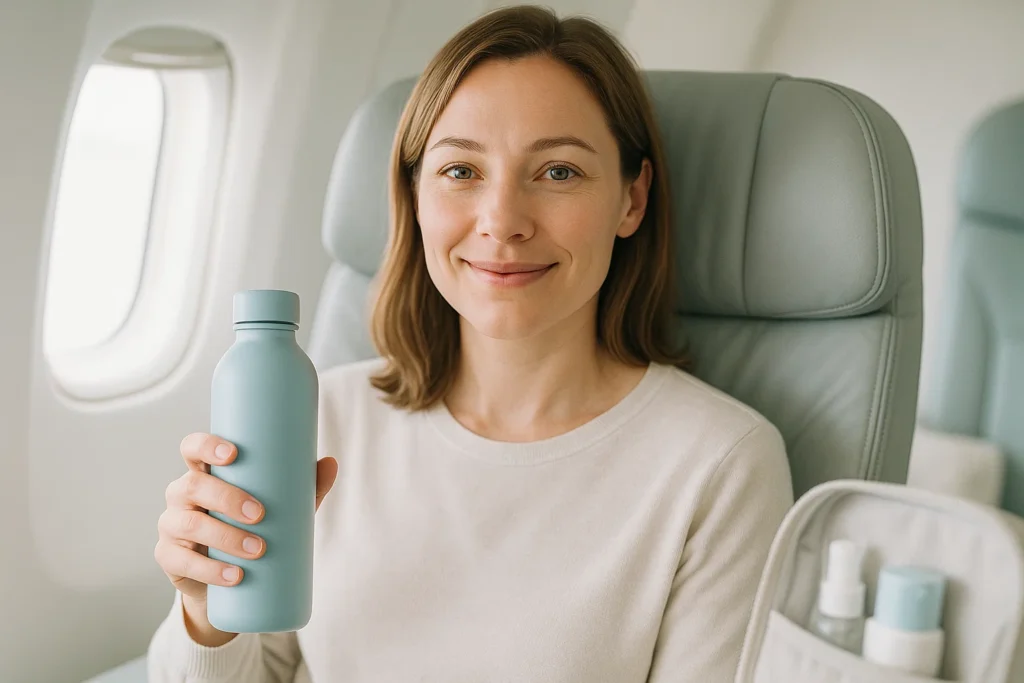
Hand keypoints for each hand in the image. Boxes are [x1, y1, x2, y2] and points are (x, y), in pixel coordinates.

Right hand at [154, 432, 337, 644]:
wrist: (229, 579)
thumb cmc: (253, 528)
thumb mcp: (279, 506)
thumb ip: (304, 486)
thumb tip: (332, 462)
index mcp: (205, 472)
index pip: (192, 448)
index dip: (205, 445)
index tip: (233, 454)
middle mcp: (182, 494)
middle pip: (192, 485)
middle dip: (226, 498)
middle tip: (260, 515)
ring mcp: (171, 526)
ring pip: (188, 524)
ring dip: (224, 536)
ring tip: (257, 550)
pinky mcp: (169, 558)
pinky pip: (181, 561)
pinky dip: (210, 570)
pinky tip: (233, 576)